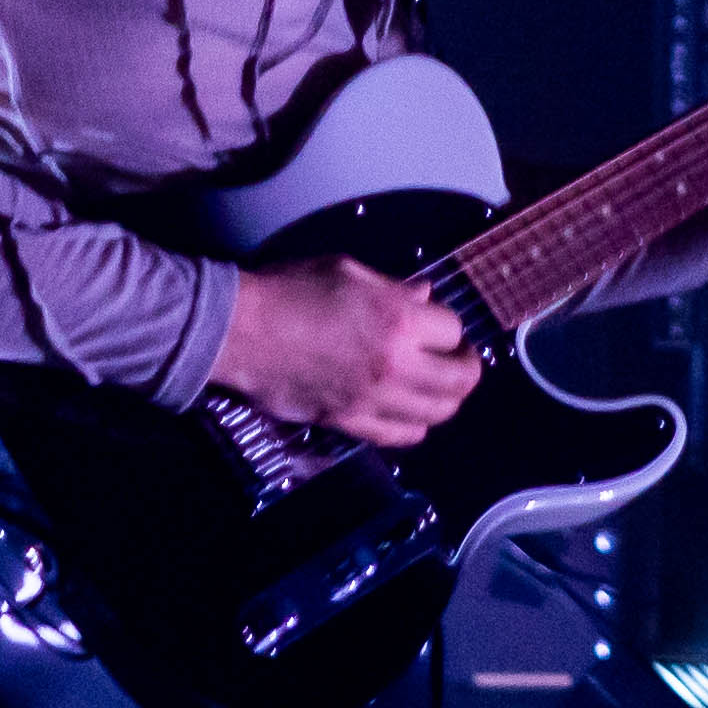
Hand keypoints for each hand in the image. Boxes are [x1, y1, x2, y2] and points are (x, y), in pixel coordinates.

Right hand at [208, 255, 484, 448]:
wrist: (241, 331)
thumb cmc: (290, 290)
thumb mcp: (348, 271)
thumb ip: (393, 288)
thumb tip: (424, 296)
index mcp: (399, 320)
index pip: (453, 329)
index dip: (448, 325)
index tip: (437, 323)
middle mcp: (396, 365)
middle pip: (459, 380)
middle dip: (467, 367)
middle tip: (459, 358)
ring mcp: (374, 400)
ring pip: (437, 413)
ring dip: (446, 398)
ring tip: (438, 385)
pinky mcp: (350, 423)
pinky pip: (400, 436)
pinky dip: (414, 425)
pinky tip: (410, 410)